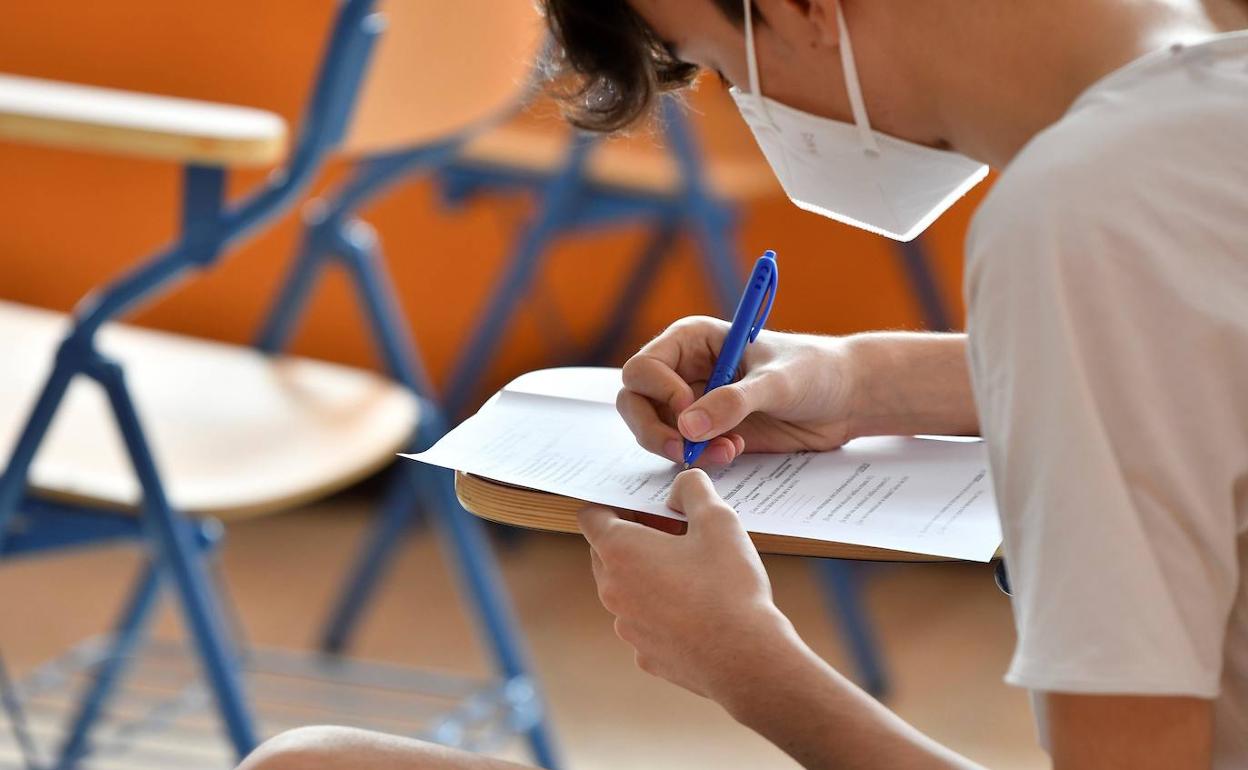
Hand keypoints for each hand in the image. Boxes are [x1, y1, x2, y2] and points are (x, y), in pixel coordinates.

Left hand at [578, 469, 798, 701]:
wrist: (746, 658)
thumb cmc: (728, 587)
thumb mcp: (718, 519)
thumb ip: (693, 489)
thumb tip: (680, 486)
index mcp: (620, 551)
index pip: (591, 516)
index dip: (616, 503)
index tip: (647, 506)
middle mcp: (612, 590)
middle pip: (606, 551)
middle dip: (635, 536)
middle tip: (677, 532)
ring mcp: (626, 626)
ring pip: (626, 587)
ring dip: (648, 573)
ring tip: (691, 569)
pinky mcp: (645, 653)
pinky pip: (645, 620)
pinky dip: (661, 609)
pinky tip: (697, 608)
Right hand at [618, 316, 857, 465]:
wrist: (845, 398)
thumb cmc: (815, 371)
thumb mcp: (777, 382)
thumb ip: (733, 401)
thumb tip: (687, 426)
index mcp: (692, 340)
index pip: (644, 367)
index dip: (659, 392)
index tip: (689, 410)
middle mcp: (684, 371)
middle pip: (635, 402)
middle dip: (654, 430)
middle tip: (684, 449)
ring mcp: (693, 404)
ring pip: (653, 431)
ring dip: (680, 448)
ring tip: (727, 450)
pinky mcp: (708, 433)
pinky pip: (681, 451)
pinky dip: (698, 459)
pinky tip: (734, 452)